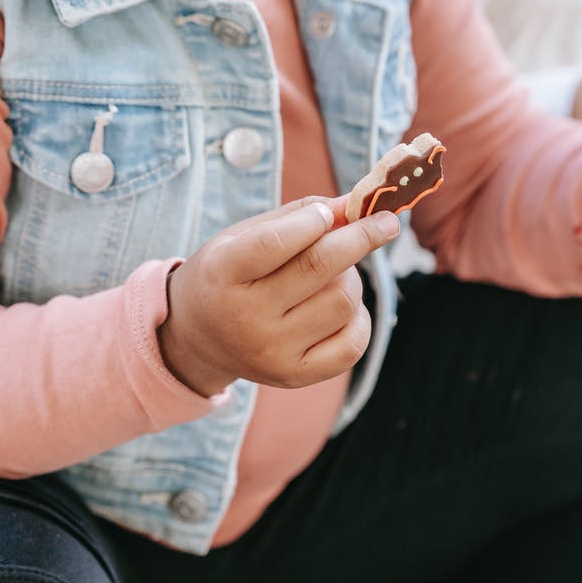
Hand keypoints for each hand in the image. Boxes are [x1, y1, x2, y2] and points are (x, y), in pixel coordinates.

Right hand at [157, 196, 400, 395]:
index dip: (315, 221)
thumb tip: (352, 206)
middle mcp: (245, 317)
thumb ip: (295, 216)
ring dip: (352, 277)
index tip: (338, 209)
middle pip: (320, 268)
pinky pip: (352, 345)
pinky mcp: (294, 376)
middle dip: (361, 237)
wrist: (196, 337)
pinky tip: (345, 306)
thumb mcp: (242, 236)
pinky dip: (360, 318)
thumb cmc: (226, 274)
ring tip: (338, 273)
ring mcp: (271, 352)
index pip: (276, 242)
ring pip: (343, 301)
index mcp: (223, 273)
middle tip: (385, 222)